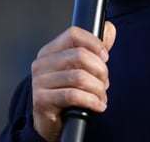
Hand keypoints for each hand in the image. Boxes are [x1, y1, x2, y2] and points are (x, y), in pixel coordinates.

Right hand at [30, 21, 115, 140]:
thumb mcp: (80, 68)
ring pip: (79, 77)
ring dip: (98, 89)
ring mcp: (39, 81)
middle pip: (79, 55)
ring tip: (101, 96)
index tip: (105, 56)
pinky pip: (74, 95)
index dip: (93, 42)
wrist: (49, 120)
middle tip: (104, 82)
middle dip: (100, 70)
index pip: (73, 34)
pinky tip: (98, 105)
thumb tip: (109, 29)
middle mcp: (41, 63)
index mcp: (50, 51)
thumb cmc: (65, 91)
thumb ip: (95, 48)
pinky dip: (92, 101)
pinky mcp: (42, 100)